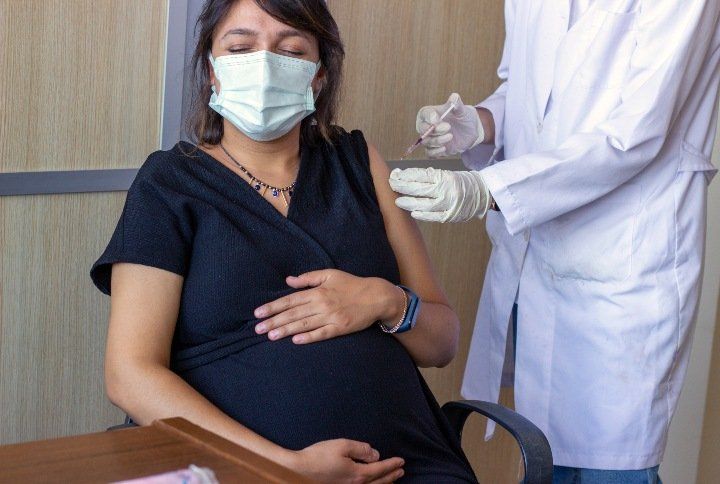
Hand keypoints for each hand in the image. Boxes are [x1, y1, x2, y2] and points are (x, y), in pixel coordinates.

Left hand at [254, 270, 402, 343]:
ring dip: (285, 330)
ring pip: (303, 325)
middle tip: (257, 329)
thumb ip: (308, 278)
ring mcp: (331, 317)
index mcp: (318, 291)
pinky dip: (308, 337)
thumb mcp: (330, 274)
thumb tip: (289, 280)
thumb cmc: (352, 284)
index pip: (290, 300)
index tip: (258, 313)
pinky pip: (321, 334)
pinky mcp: (340, 328)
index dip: (273, 307)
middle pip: (293, 314)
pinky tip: (295, 340)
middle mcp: (322, 304)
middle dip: (273, 321)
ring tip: (270, 336)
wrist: (376, 296)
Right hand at [290, 439, 404, 483]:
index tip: (401, 461)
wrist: (298, 472)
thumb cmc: (318, 457)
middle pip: (379, 482)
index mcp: (358, 474)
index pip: (380, 469)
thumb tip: (375, 454)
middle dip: (391, 476)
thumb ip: (361, 449)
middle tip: (401, 471)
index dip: (392, 465)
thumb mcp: (342, 445)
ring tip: (392, 481)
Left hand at [389, 167, 489, 222]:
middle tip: (392, 185)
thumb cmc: (459, 182)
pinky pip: (434, 216)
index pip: (421, 175)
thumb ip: (428, 177)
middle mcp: (446, 190)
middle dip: (403, 187)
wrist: (481, 193)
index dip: (406, 175)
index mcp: (444, 177)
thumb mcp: (445, 174)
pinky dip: (423, 215)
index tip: (395, 174)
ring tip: (398, 201)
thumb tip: (405, 177)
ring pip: (424, 204)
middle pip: (419, 189)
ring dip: (409, 202)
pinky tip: (413, 212)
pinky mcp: (450, 216)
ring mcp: (448, 204)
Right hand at [416, 93, 483, 157]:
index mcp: (429, 114)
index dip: (429, 117)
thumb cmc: (462, 116)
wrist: (469, 130)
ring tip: (451, 136)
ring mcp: (430, 138)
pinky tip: (445, 148)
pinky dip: (435, 152)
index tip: (437, 118)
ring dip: (437, 141)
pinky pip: (429, 153)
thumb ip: (456, 104)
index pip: (424, 115)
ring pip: (426, 142)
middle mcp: (426, 126)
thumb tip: (454, 96)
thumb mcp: (461, 110)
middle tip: (448, 127)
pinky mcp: (435, 149)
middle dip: (434, 130)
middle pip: (422, 130)